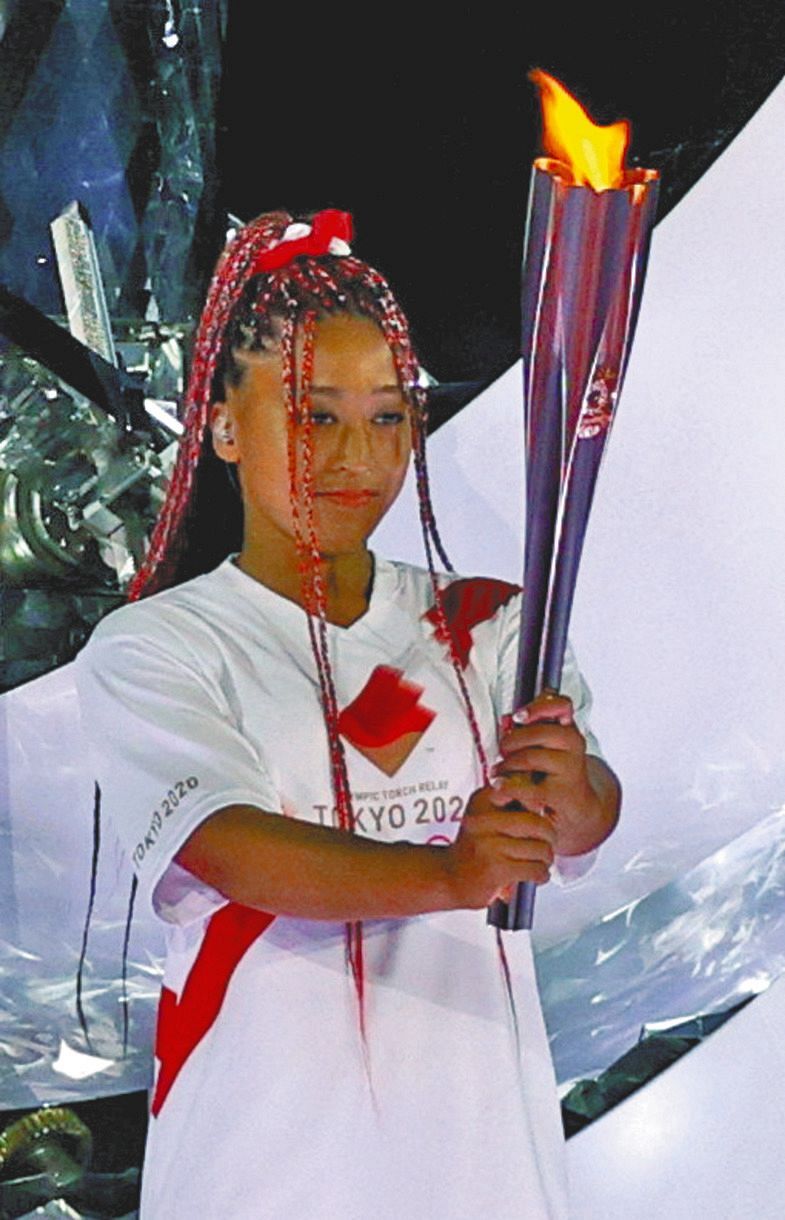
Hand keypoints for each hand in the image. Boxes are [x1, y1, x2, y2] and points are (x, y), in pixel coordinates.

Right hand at [443, 784, 557, 909]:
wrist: (448, 876)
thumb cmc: (474, 845)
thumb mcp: (484, 814)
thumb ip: (509, 802)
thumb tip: (541, 799)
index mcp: (482, 800)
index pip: (521, 789)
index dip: (536, 801)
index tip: (536, 812)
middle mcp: (484, 819)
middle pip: (538, 823)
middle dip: (550, 836)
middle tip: (547, 842)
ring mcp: (489, 845)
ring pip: (540, 849)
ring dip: (546, 858)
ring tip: (540, 860)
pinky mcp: (496, 870)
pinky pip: (535, 869)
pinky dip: (541, 874)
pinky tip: (536, 874)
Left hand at [490, 689, 611, 858]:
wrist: (576, 807)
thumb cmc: (553, 772)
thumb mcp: (544, 746)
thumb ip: (530, 729)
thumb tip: (508, 718)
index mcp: (568, 728)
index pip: (562, 705)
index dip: (540, 707)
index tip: (519, 716)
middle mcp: (574, 745)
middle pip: (540, 732)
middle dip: (513, 740)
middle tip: (503, 749)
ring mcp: (571, 769)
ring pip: (530, 757)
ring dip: (507, 764)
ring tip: (498, 771)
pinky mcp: (561, 793)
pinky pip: (528, 787)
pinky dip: (509, 786)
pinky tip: (500, 786)